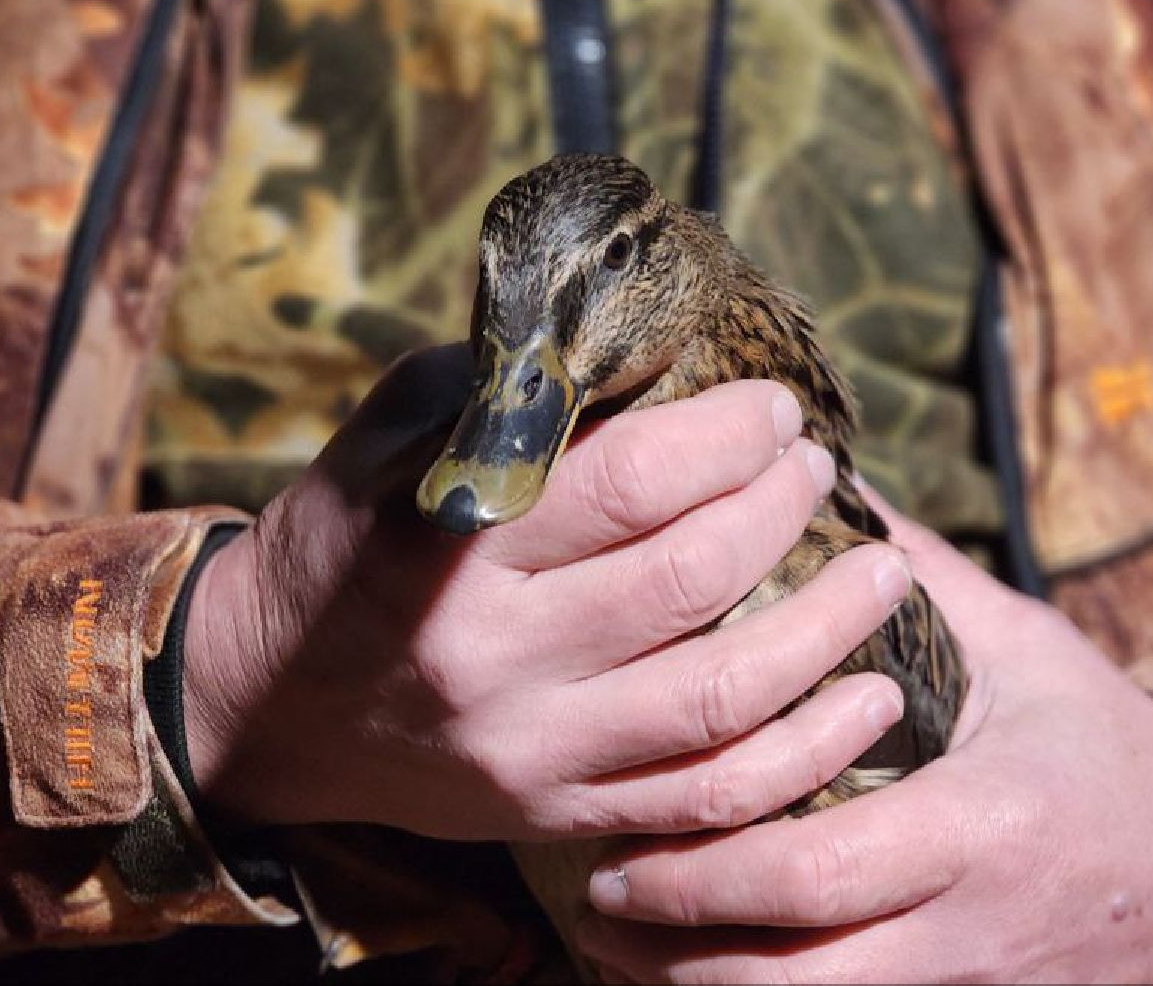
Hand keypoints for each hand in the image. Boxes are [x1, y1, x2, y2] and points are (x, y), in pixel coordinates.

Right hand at [181, 346, 909, 841]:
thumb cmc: (342, 547)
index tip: (775, 411)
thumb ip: (503, 389)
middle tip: (816, 468)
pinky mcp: (560, 813)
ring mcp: (533, 750)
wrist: (266, 704)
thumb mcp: (388, 439)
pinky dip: (807, 750)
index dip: (724, 439)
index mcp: (448, 547)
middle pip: (685, 581)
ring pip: (719, 698)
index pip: (622, 484)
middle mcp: (494, 658)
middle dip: (778, 510)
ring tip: (886, 567)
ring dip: (826, 628)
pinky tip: (871, 695)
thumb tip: (637, 339)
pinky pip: (710, 799)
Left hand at [576, 493, 1152, 983]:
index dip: (699, 873)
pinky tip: (701, 968)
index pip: (814, 874)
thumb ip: (919, 579)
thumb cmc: (1111, 748)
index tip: (615, 841)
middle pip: (788, 981)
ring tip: (616, 945)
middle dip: (670, 951)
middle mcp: (966, 928)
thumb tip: (824, 487)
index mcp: (982, 826)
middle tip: (589, 897)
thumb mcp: (1026, 653)